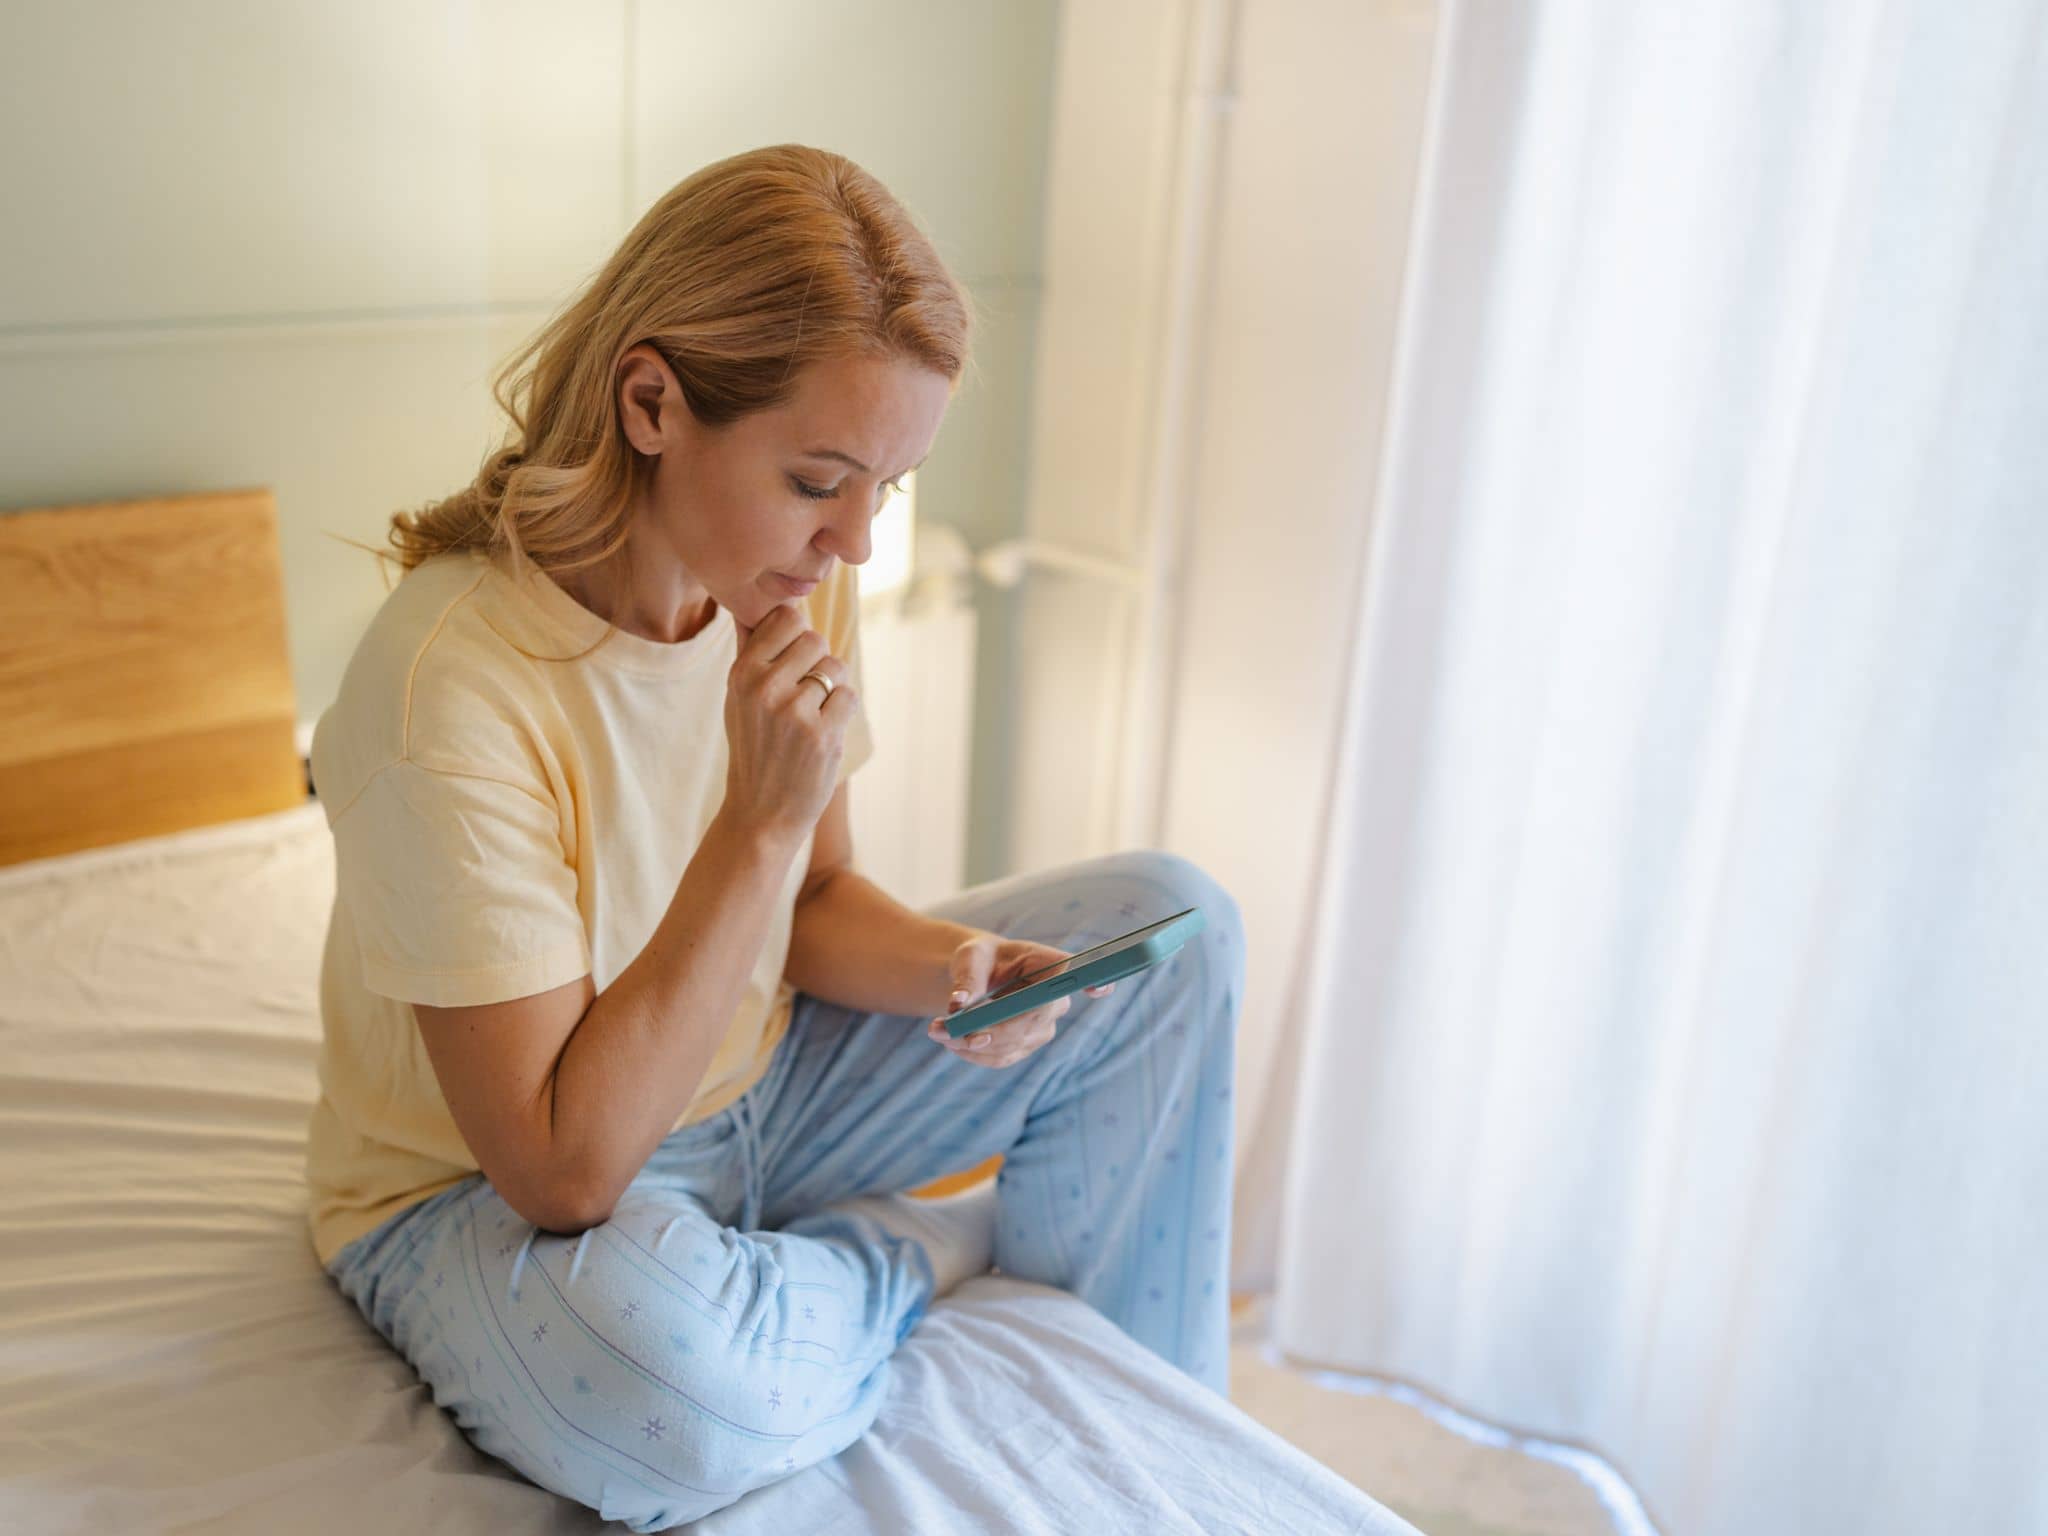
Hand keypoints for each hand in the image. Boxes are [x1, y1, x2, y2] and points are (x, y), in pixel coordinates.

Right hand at [723, 601, 858, 840]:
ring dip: (831, 691)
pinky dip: (841, 713)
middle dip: (817, 665)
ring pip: (835, 668)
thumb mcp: (737, 698)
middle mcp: (764, 687)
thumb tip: (752, 603)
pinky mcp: (822, 734)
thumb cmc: (754, 748)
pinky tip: (821, 735)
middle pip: (816, 640)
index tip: (792, 663)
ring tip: (808, 720)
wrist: (760, 813)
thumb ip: (750, 650)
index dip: (798, 637)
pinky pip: (849, 696)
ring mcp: (793, 711)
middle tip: (801, 699)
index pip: (788, 618)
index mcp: (741, 672)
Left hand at [926, 931, 1116, 1068]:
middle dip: (986, 1031)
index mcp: (1050, 965)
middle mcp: (1055, 1000)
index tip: (1100, 987)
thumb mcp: (969, 958)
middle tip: (942, 1028)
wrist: (977, 976)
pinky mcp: (1026, 1046)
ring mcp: (1044, 1027)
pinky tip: (949, 1040)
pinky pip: (1001, 1058)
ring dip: (970, 1045)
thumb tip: (957, 1004)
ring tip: (936, 1031)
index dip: (1094, 981)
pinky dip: (972, 1053)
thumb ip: (966, 978)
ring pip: (1011, 1046)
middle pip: (1030, 1022)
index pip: (1077, 973)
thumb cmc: (979, 958)